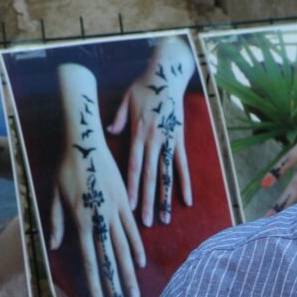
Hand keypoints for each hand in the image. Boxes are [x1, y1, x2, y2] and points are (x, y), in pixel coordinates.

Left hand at [46, 64, 147, 296]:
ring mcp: (115, 210)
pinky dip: (137, 246)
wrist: (84, 138)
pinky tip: (141, 262)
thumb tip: (57, 248)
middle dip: (117, 289)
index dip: (97, 286)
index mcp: (82, 220)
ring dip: (130, 273)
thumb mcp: (53, 195)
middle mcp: (101, 219)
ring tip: (135, 294)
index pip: (92, 261)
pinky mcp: (123, 200)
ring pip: (125, 248)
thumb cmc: (65, 166)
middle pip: (112, 261)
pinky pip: (132, 228)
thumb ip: (57, 223)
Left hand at [106, 38, 197, 227]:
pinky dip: (184, 183)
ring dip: (165, 198)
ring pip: (166, 175)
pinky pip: (182, 165)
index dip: (131, 187)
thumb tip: (110, 132)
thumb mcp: (126, 99)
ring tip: (165, 219)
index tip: (128, 206)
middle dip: (147, 201)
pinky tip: (186, 200)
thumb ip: (119, 119)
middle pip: (149, 177)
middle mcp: (154, 141)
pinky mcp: (180, 140)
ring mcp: (168, 142)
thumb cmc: (144, 85)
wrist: (168, 73)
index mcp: (139, 134)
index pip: (133, 167)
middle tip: (146, 222)